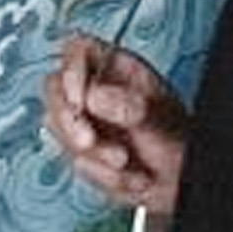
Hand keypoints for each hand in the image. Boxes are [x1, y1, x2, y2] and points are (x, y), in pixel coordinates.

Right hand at [43, 33, 189, 214]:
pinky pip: (74, 160)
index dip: (71, 69)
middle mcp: (96, 90)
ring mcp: (85, 120)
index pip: (78, 50)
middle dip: (69, 120)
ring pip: (57, 126)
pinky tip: (128, 174)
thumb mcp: (160, 116)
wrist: (177, 182)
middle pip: (55, 87)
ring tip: (124, 161)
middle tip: (89, 141)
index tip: (79, 99)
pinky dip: (101, 174)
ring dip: (91, 153)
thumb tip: (94, 96)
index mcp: (117, 68)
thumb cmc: (177, 140)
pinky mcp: (80, 150)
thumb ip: (129, 104)